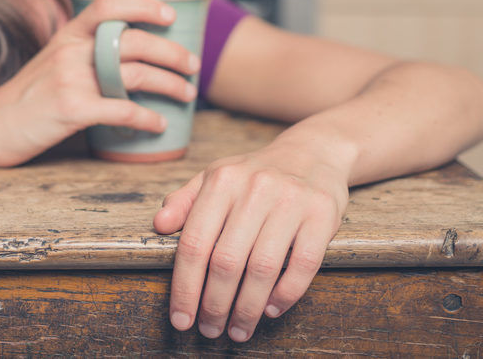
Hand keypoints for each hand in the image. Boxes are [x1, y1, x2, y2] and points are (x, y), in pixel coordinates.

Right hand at [0, 0, 199, 166]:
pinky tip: (159, 124)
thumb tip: (130, 47)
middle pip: (135, 42)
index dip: (144, 5)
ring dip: (170, 84)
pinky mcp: (72, 111)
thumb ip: (85, 49)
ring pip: (136, 74)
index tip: (171, 17)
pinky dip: (148, 118)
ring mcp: (71, 80)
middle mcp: (71, 51)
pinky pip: (122, 111)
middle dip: (173, 53)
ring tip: (187, 94)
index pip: (110, 5)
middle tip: (193, 66)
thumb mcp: (53, 58)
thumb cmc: (27, 95)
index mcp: (68, 34)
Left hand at [153, 134, 349, 341]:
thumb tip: (159, 225)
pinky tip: (270, 310)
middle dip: (214, 305)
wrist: (312, 152)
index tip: (180, 318)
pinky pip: (303, 265)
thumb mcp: (215, 176)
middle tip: (209, 330)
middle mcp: (255, 188)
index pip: (195, 243)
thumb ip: (185, 201)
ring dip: (247, 308)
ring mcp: (291, 201)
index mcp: (222, 180)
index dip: (185, 286)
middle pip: (226, 261)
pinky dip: (285, 294)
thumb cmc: (254, 174)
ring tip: (238, 330)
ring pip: (263, 268)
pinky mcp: (322, 215)